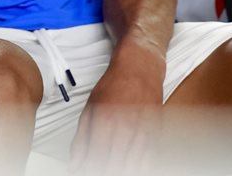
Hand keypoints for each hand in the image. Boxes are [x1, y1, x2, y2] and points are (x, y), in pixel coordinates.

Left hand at [70, 44, 165, 175]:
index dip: (87, 170)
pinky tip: (130, 166)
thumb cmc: (115, 84)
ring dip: (121, 170)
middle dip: (103, 171)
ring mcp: (142, 133)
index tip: (83, 170)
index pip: (94, 160)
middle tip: (96, 170)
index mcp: (104, 123)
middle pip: (113, 167)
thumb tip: (76, 161)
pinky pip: (148, 160)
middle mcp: (125, 130)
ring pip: (132, 167)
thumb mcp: (90, 108)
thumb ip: (82, 138)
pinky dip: (138, 167)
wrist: (140, 66)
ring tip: (110, 168)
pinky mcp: (155, 134)